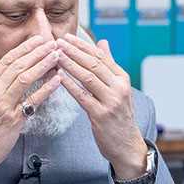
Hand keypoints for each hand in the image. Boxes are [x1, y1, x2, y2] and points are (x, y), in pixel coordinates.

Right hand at [0, 36, 60, 183]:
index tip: (37, 40)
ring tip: (56, 56)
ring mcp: (4, 106)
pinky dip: (46, 89)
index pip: (6, 60)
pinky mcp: (14, 121)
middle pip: (18, 66)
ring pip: (25, 79)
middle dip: (37, 53)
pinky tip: (57, 80)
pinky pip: (33, 101)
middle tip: (52, 43)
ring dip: (43, 65)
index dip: (24, 49)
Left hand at [56, 33, 147, 179]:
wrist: (127, 145)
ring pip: (87, 77)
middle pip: (94, 64)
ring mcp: (111, 101)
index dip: (83, 45)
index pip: (101, 56)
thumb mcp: (119, 88)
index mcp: (122, 78)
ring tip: (56, 55)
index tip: (67, 38)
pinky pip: (82, 96)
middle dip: (74, 51)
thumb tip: (102, 42)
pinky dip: (70, 85)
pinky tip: (59, 76)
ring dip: (70, 64)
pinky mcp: (101, 115)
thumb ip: (110, 64)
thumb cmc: (119, 115)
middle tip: (58, 42)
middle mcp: (119, 87)